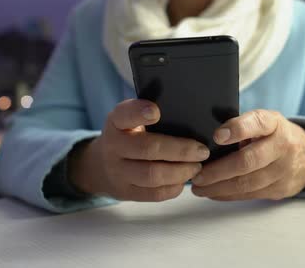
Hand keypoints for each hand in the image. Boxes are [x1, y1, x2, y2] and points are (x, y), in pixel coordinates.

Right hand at [68, 99, 209, 201]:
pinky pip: (154, 194)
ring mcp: (118, 172)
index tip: (156, 111)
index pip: (125, 115)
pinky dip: (174, 187)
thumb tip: (188, 116)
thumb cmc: (127, 136)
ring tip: (197, 166)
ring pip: (153, 175)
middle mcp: (113, 146)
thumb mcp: (128, 120)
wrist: (101, 166)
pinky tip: (184, 179)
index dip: (139, 113)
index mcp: (115, 122)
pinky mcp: (127, 192)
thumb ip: (147, 114)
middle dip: (181, 150)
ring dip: (181, 172)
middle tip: (202, 151)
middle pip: (148, 149)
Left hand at [191, 110, 304, 200]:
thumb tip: (207, 140)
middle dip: (218, 170)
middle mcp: (282, 146)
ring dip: (219, 187)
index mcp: (274, 123)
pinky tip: (213, 193)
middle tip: (197, 174)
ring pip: (247, 183)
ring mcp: (283, 170)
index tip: (217, 136)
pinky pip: (250, 195)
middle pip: (248, 161)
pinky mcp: (280, 189)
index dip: (237, 129)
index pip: (257, 123)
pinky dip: (228, 195)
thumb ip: (242, 126)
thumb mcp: (264, 121)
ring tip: (198, 187)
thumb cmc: (274, 135)